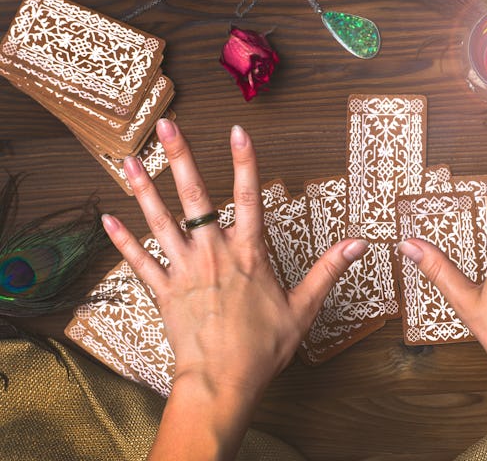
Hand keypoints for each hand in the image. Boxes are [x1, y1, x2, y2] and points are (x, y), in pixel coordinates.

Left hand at [102, 119, 367, 459]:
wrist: (224, 382)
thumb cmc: (263, 348)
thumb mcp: (304, 308)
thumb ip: (327, 270)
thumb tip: (357, 244)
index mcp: (248, 254)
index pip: (248, 197)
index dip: (244, 162)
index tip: (237, 131)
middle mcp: (213, 254)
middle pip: (194, 197)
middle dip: (180, 158)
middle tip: (167, 126)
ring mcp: (185, 270)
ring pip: (160, 221)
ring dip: (143, 189)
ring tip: (127, 161)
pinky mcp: (164, 291)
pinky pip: (139, 261)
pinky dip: (123, 240)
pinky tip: (107, 218)